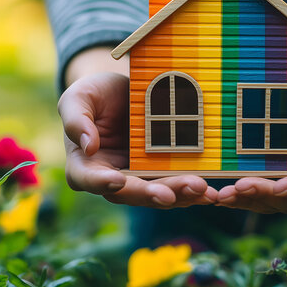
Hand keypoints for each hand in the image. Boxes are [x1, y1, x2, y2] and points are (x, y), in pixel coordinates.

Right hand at [58, 72, 217, 207]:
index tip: (117, 180)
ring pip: (156, 194)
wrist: (122, 90)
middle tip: (171, 194)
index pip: (86, 178)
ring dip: (178, 195)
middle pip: (128, 193)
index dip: (101, 182)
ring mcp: (137, 178)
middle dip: (151, 194)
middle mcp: (110, 178)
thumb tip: (88, 146)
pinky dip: (191, 190)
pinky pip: (175, 185)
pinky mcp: (160, 173)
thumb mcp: (79, 97)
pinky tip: (210, 191)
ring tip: (200, 189)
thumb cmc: (94, 94)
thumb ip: (76, 119)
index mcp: (84, 164)